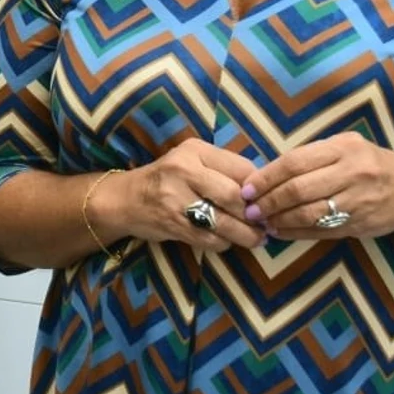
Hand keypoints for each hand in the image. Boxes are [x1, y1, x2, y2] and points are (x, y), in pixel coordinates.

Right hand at [101, 139, 264, 252]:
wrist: (125, 199)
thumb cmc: (167, 178)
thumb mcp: (192, 160)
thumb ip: (223, 169)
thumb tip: (263, 191)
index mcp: (195, 151)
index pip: (241, 168)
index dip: (260, 188)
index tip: (268, 200)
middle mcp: (184, 170)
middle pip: (234, 195)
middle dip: (255, 214)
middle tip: (266, 224)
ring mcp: (176, 199)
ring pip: (224, 221)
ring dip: (246, 235)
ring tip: (257, 239)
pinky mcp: (173, 224)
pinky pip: (210, 239)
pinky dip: (224, 243)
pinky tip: (228, 241)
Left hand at [244, 133, 393, 241]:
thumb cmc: (372, 163)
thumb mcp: (346, 146)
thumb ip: (313, 156)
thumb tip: (268, 173)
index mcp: (344, 149)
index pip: (295, 163)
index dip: (266, 177)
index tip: (247, 188)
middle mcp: (351, 174)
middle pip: (299, 190)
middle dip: (268, 201)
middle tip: (250, 209)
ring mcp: (357, 202)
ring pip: (308, 214)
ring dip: (279, 220)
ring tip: (262, 221)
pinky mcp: (358, 225)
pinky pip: (320, 231)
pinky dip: (295, 233)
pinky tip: (280, 231)